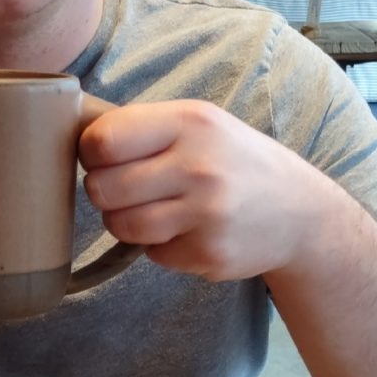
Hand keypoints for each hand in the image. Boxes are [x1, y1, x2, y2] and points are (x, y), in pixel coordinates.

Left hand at [80, 99, 328, 281]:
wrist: (301, 211)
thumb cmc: (232, 159)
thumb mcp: (198, 122)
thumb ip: (143, 127)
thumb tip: (75, 142)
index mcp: (189, 121)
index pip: (102, 141)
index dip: (91, 153)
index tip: (103, 157)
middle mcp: (198, 165)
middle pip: (102, 188)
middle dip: (104, 190)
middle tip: (125, 187)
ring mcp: (206, 214)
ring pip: (120, 225)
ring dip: (125, 221)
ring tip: (153, 208)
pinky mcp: (209, 254)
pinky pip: (151, 253)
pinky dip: (159, 245)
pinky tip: (186, 229)